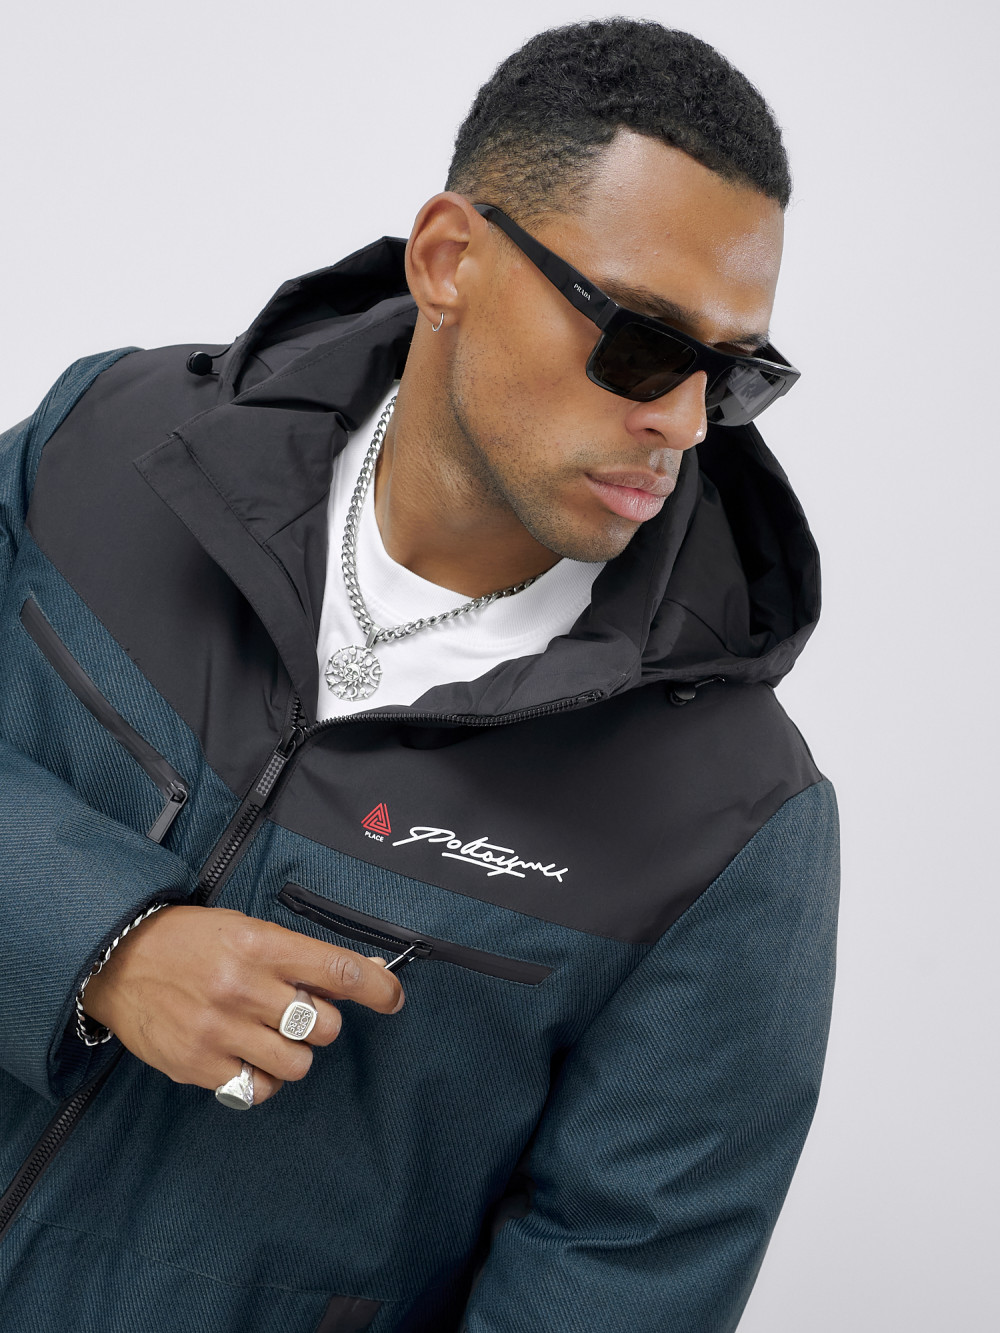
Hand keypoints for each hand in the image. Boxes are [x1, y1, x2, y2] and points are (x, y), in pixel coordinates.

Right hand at [82, 905, 403, 1103]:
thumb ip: (299, 957)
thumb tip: (361, 977)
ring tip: (268, 1034)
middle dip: (322, 1021)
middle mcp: (243, 988)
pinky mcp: (199, 1066)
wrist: (119, 961)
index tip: (393, 997)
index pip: (338, 970)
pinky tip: (247, 1056)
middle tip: (298, 1011)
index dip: (377, 987)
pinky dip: (263, 1078)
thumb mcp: (246, 930)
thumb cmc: (190, 942)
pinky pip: (260, 1089)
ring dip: (294, 1053)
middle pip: (324, 1026)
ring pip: (298, 1063)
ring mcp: (220, 1031)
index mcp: (260, 946)